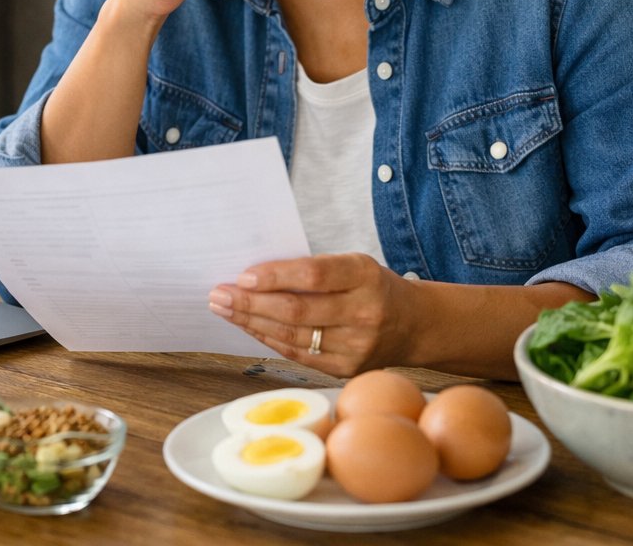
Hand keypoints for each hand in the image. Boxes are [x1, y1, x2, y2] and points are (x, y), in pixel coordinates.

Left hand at [207, 253, 414, 377]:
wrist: (414, 325)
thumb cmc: (371, 286)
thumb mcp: (353, 264)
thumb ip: (312, 269)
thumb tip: (254, 275)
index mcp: (365, 276)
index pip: (313, 275)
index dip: (275, 276)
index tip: (243, 276)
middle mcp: (363, 312)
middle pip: (296, 310)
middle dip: (250, 303)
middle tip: (219, 294)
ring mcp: (356, 346)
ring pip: (292, 336)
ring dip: (251, 323)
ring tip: (224, 309)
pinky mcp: (346, 369)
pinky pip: (297, 354)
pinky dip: (268, 340)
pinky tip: (249, 327)